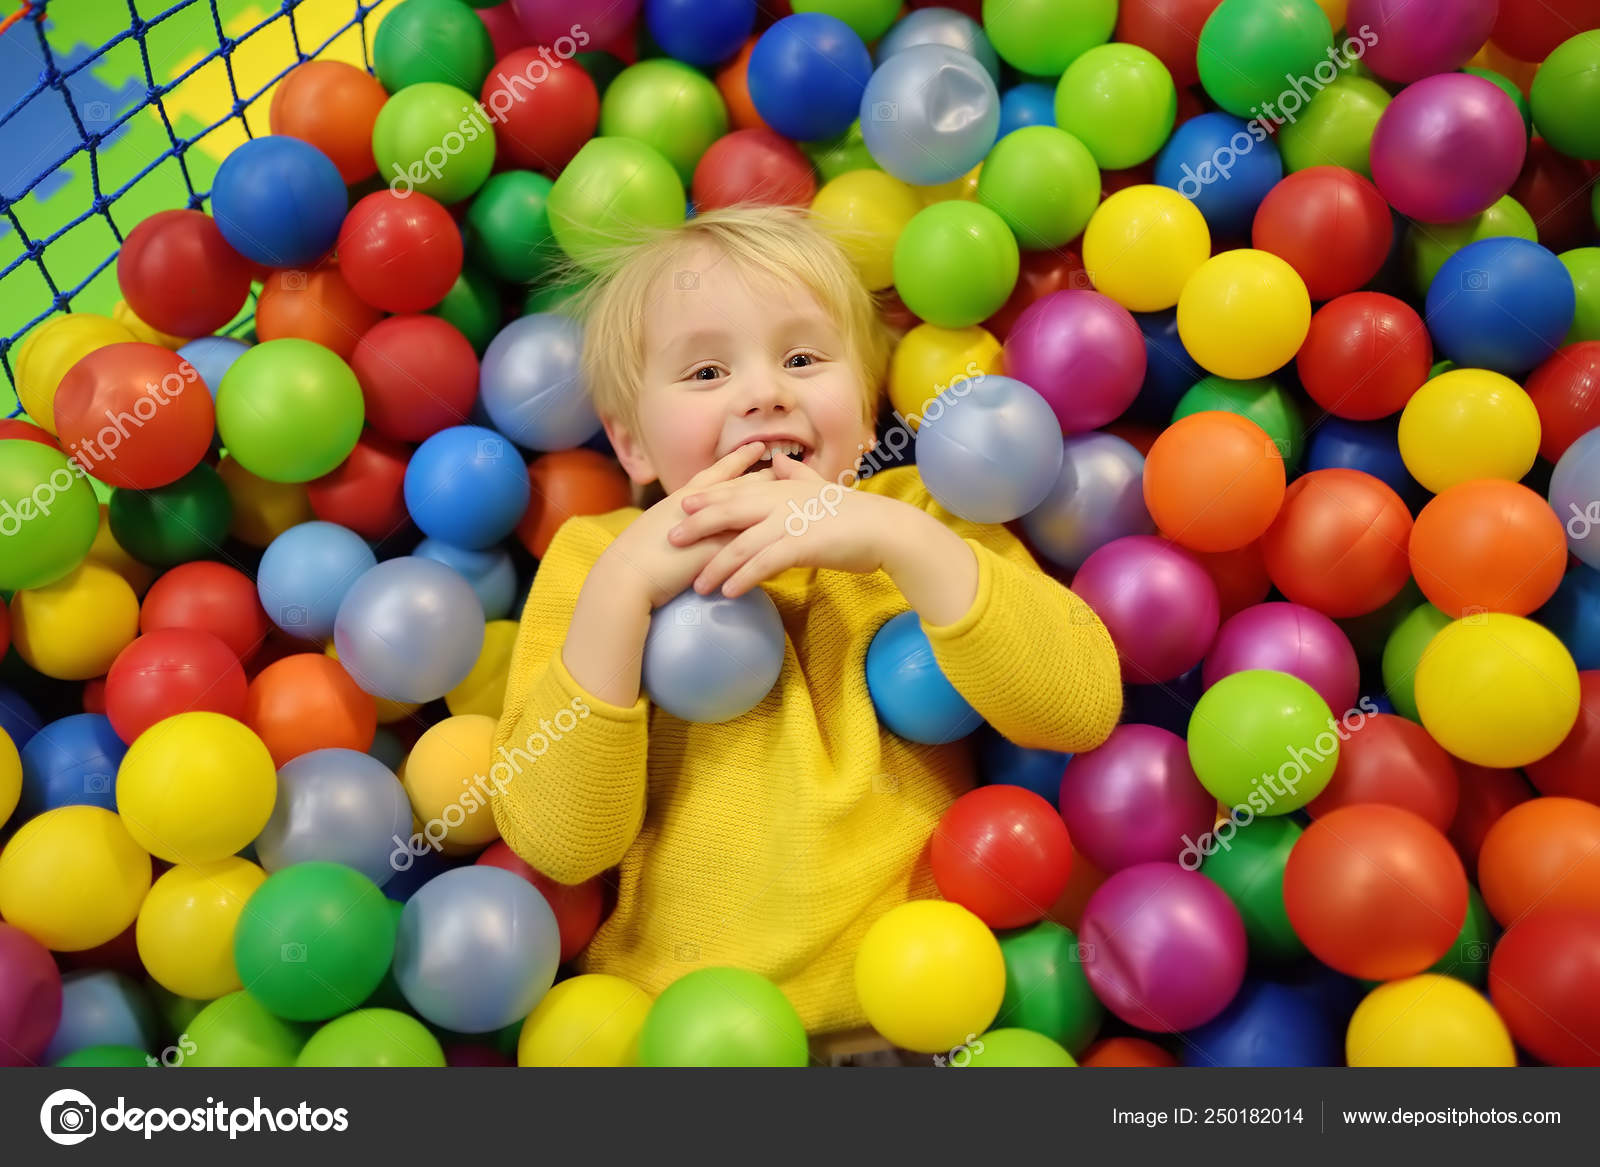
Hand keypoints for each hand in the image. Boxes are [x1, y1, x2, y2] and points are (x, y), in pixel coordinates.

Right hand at [593, 442, 776, 609]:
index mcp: (683, 500)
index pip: (717, 474)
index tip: (757, 447)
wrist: (627, 576)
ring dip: (774, 498)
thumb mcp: (659, 535)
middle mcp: (701, 506)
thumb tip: (694, 529)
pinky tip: (794, 530)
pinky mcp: (719, 547)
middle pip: (740, 485)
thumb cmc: (635, 560)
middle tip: (789, 461)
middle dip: (765, 474)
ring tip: (797, 491)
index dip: (738, 461)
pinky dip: (772, 531)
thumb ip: (681, 527)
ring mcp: (711, 525)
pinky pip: (751, 536)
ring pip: (749, 506)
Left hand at [668, 453, 893, 596]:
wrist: (886, 530)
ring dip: (716, 565)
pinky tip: (728, 592)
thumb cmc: (855, 514)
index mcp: (782, 488)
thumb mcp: (822, 489)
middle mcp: (781, 501)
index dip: (707, 497)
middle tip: (671, 540)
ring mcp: (791, 522)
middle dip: (697, 526)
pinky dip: (744, 577)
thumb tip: (782, 461)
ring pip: (743, 543)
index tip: (680, 506)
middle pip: (729, 511)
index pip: (736, 491)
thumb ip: (798, 475)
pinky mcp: (803, 545)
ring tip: (696, 586)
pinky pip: (765, 563)